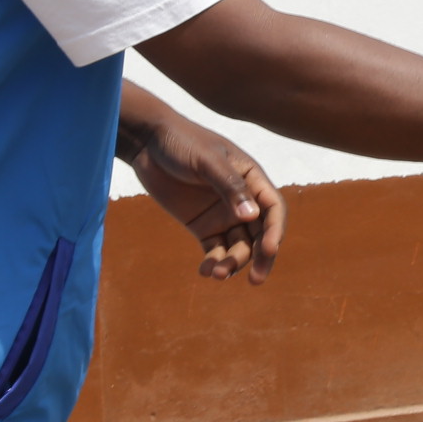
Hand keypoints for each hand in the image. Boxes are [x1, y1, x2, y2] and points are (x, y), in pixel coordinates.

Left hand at [123, 106, 286, 284]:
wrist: (148, 142)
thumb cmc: (182, 142)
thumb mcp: (208, 161)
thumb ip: (230, 187)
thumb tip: (253, 216)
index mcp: (252, 178)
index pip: (273, 209)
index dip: (275, 231)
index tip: (268, 250)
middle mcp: (242, 200)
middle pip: (261, 234)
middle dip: (260, 258)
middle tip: (255, 279)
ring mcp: (222, 214)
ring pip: (238, 246)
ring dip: (232, 262)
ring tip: (216, 273)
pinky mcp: (202, 225)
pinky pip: (215, 249)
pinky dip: (213, 262)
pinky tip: (205, 271)